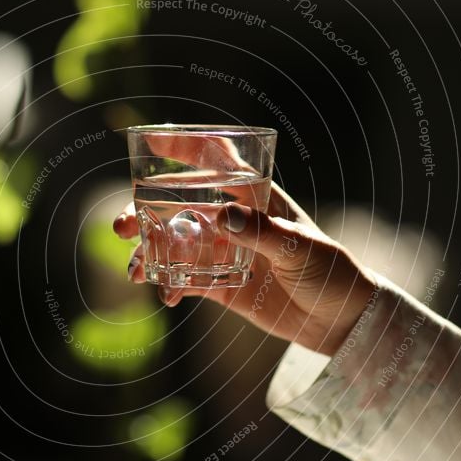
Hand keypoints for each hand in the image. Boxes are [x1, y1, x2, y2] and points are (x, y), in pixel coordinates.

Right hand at [114, 134, 374, 356]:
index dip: (184, 146)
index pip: (217, 160)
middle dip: (145, 213)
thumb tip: (221, 218)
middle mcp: (232, 221)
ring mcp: (224, 253)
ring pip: (174, 246)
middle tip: (120, 226)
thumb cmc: (331, 271)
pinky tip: (167, 296)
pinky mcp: (222, 285)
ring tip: (133, 271)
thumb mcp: (301, 249)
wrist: (340, 320)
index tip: (152, 140)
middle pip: (179, 207)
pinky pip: (187, 281)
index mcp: (255, 198)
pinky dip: (171, 286)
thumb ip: (262, 233)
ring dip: (149, 254)